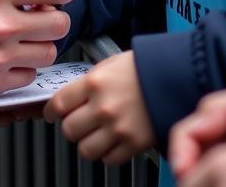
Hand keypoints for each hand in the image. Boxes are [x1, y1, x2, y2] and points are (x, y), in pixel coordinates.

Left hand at [45, 50, 154, 164]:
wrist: (175, 78)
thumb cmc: (143, 68)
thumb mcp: (107, 65)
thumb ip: (87, 82)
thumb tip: (71, 96)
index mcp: (93, 84)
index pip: (57, 105)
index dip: (50, 112)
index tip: (50, 114)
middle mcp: (103, 108)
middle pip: (69, 130)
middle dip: (69, 127)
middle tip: (74, 123)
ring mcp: (118, 128)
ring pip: (86, 150)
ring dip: (86, 143)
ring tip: (92, 135)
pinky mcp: (134, 144)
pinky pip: (110, 159)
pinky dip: (106, 154)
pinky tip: (110, 142)